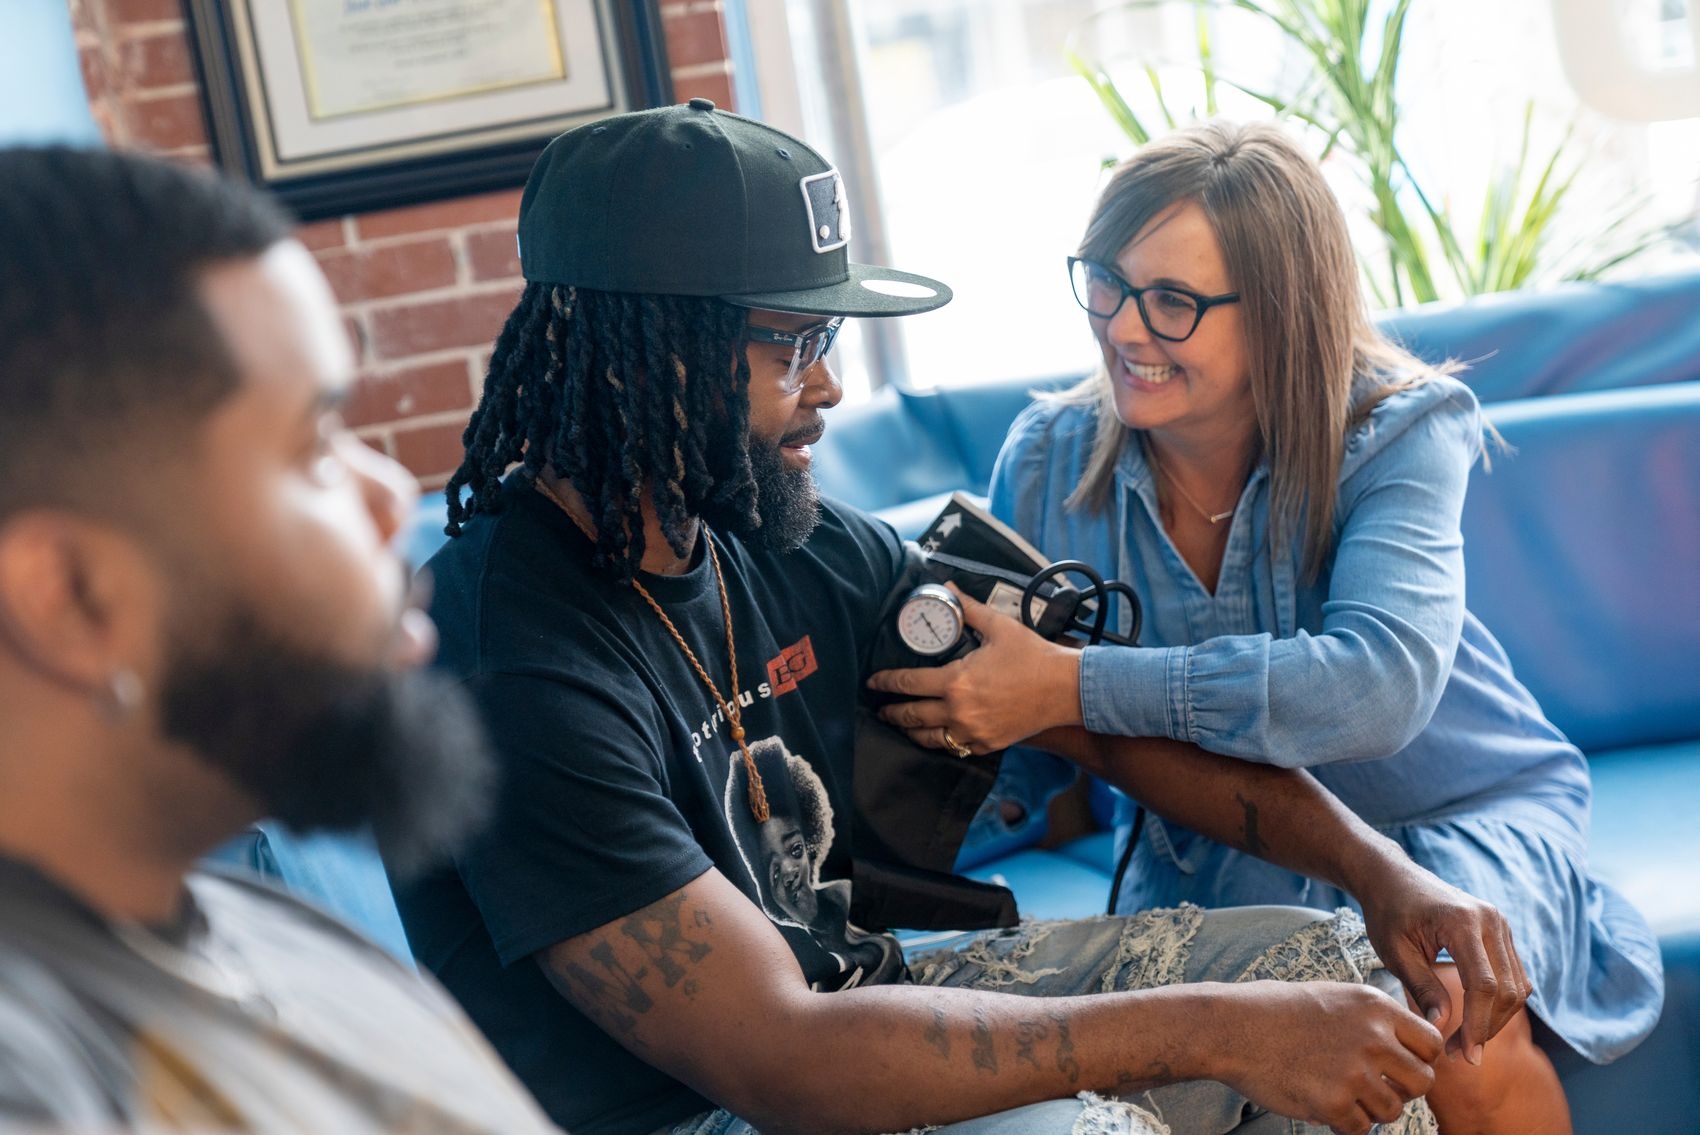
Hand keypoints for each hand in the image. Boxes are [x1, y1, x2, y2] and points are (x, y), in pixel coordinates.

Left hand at [866, 584, 1081, 754]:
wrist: (1065, 689)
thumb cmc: (1033, 656)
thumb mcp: (999, 626)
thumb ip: (968, 609)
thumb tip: (948, 587)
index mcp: (956, 681)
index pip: (907, 683)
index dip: (885, 682)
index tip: (873, 681)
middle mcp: (958, 711)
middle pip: (910, 715)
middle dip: (890, 711)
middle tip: (879, 707)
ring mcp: (971, 732)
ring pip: (926, 738)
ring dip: (909, 730)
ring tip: (901, 724)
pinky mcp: (985, 745)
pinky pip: (952, 747)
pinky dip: (938, 742)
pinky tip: (933, 735)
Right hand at [1217, 980, 1441, 1134]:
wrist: (1232, 1027)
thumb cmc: (1278, 1011)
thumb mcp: (1335, 997)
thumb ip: (1374, 1021)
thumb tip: (1410, 1050)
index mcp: (1375, 1007)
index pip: (1431, 1043)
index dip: (1419, 1059)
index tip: (1398, 1066)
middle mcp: (1373, 1038)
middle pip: (1423, 1081)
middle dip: (1402, 1090)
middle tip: (1374, 1087)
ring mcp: (1354, 1072)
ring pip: (1393, 1110)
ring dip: (1371, 1110)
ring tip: (1342, 1095)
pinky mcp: (1333, 1102)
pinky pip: (1361, 1129)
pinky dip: (1345, 1125)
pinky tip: (1323, 1106)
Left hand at [1352, 853, 1531, 1063]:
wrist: (1391, 877)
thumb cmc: (1388, 912)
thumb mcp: (1395, 953)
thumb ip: (1422, 989)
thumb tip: (1442, 1028)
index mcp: (1462, 922)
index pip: (1484, 985)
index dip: (1478, 1025)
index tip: (1465, 1055)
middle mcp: (1491, 920)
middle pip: (1507, 990)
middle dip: (1487, 1028)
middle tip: (1459, 1053)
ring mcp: (1500, 923)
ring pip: (1516, 986)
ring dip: (1496, 1019)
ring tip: (1464, 1041)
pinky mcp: (1501, 931)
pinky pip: (1513, 975)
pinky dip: (1499, 1001)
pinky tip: (1474, 1019)